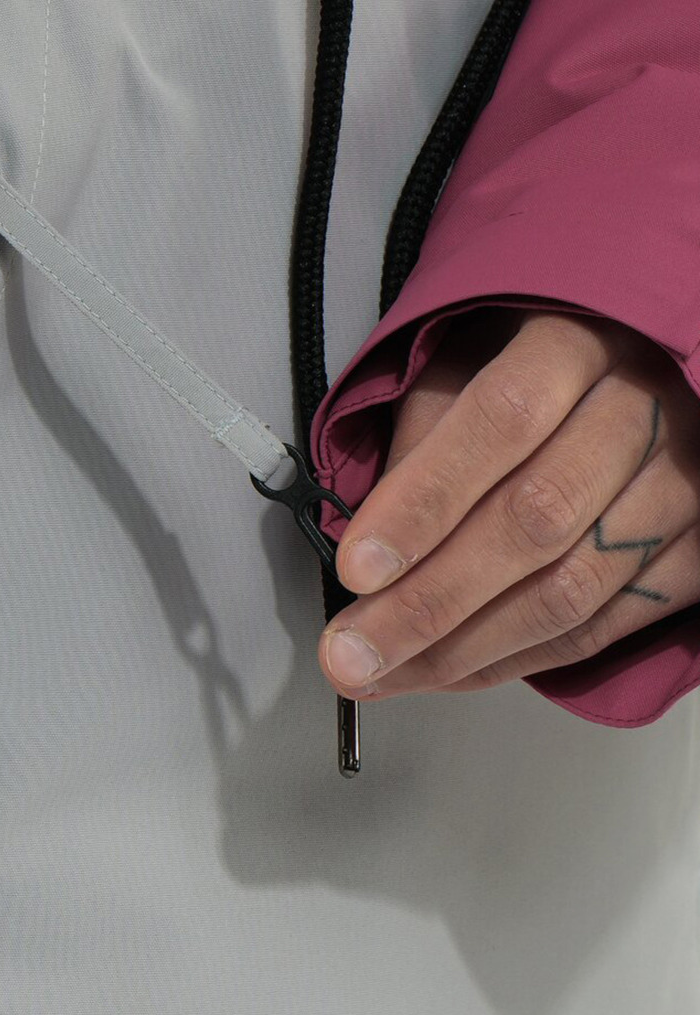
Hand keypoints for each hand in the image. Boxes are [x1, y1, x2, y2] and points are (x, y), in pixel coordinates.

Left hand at [319, 308, 699, 699]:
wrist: (643, 367)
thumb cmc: (535, 362)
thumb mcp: (467, 356)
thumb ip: (421, 430)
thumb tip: (366, 533)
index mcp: (576, 342)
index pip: (501, 422)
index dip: (423, 503)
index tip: (358, 567)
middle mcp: (643, 409)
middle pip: (537, 520)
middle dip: (428, 602)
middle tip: (350, 650)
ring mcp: (682, 483)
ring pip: (572, 589)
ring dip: (464, 649)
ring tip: (383, 672)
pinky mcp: (698, 548)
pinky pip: (604, 627)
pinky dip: (518, 660)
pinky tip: (451, 669)